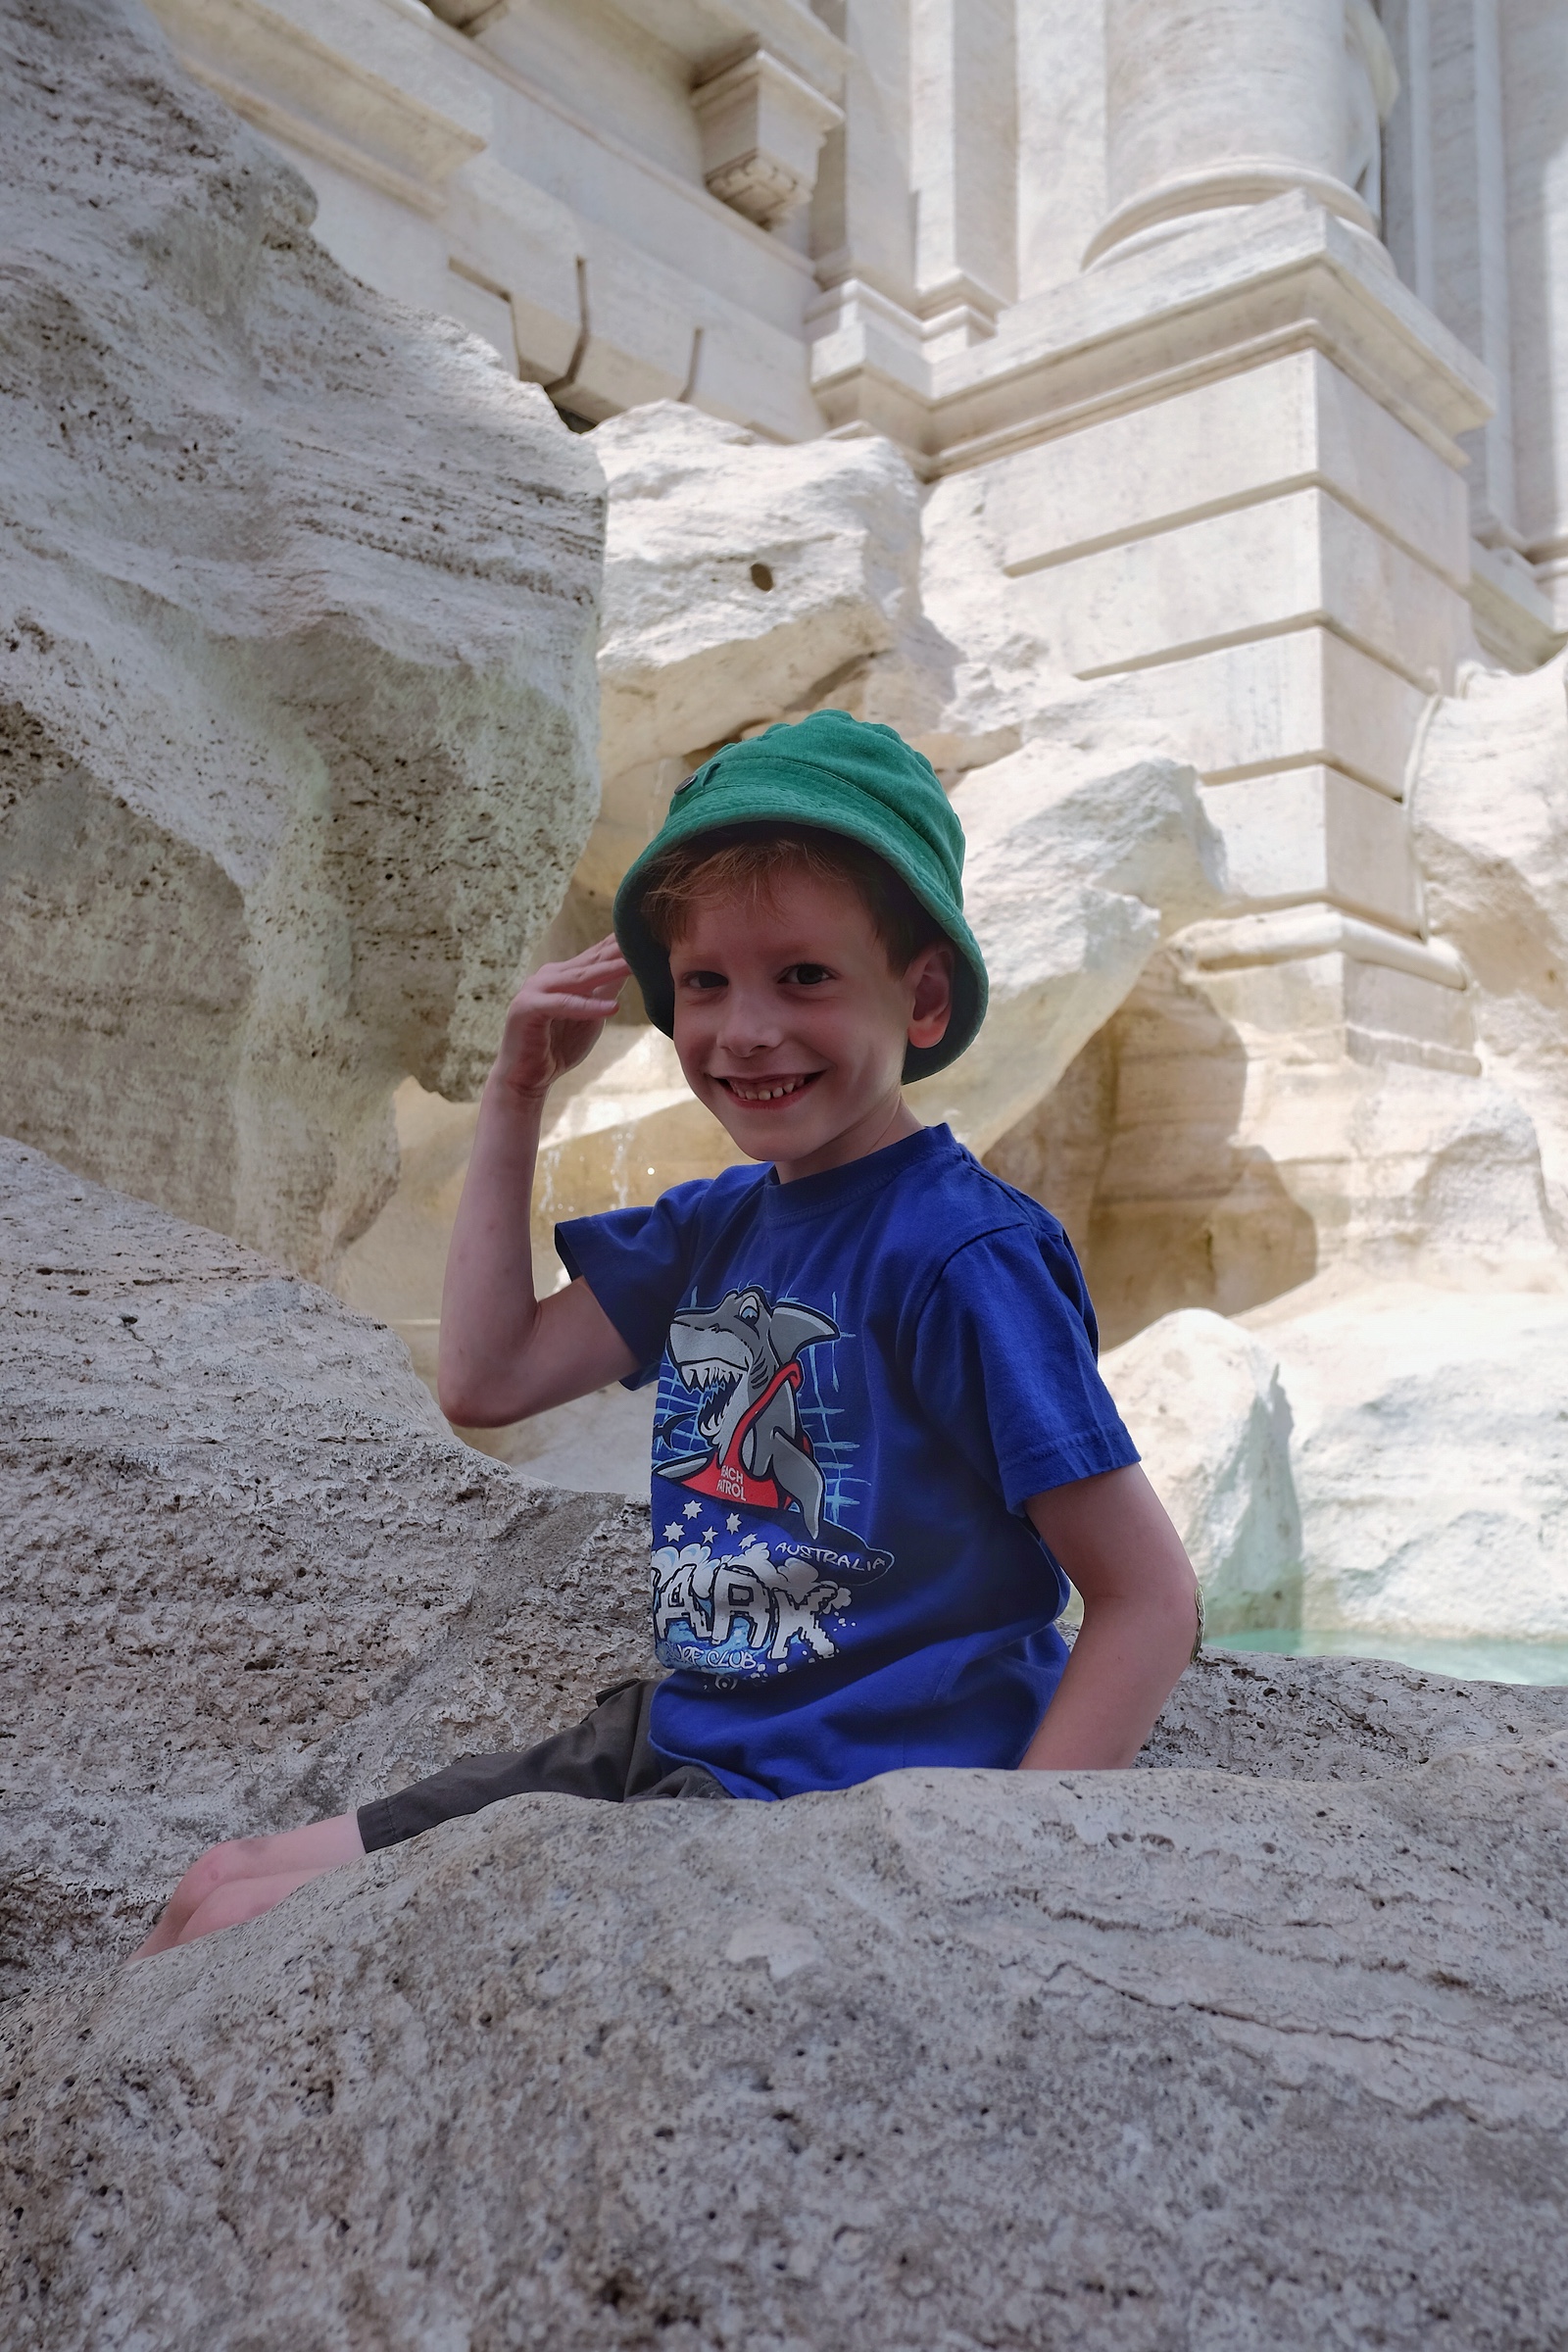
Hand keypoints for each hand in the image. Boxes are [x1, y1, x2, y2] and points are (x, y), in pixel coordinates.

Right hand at [492, 935, 629, 1101]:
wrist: (527, 1078)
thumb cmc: (559, 1046)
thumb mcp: (591, 1015)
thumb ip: (605, 991)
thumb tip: (629, 966)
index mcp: (563, 975)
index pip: (595, 956)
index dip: (619, 944)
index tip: (646, 931)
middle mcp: (548, 976)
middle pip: (589, 962)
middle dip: (617, 951)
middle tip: (645, 936)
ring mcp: (535, 990)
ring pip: (578, 979)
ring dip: (607, 971)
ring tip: (633, 964)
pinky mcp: (527, 1009)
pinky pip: (564, 1005)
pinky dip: (588, 1007)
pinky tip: (612, 1008)